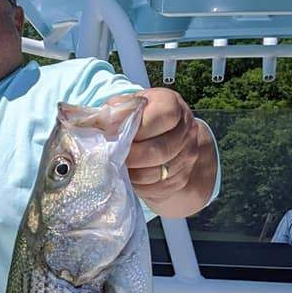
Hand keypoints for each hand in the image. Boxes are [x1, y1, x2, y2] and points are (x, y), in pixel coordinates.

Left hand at [122, 88, 200, 203]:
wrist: (166, 137)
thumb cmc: (140, 118)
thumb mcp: (129, 105)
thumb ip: (117, 110)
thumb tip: (104, 124)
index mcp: (172, 105)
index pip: (163, 117)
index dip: (137, 129)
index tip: (114, 135)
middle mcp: (186, 130)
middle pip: (160, 150)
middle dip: (131, 157)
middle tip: (111, 158)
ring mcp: (187, 156)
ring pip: (156, 173)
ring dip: (132, 174)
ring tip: (116, 168)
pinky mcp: (181, 178)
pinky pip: (157, 188)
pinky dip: (138, 186)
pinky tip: (127, 178)